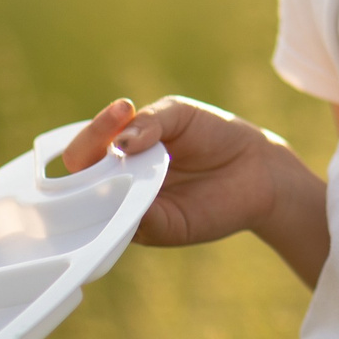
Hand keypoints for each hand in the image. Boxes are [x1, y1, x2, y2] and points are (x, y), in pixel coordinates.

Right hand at [61, 96, 287, 249]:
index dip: (95, 130)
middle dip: (91, 155)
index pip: (86, 145)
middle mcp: (121, 181)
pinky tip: (141, 194)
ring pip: (100, 205)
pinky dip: (130, 212)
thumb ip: (149, 121)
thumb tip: (119, 143)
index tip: (123, 109)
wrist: (258, 167)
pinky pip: (131, 226)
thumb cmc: (215, 135)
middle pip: (81, 177)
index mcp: (120, 150)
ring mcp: (136, 207)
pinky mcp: (158, 229)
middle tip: (118, 143)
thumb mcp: (180, 114)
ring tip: (127, 164)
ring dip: (107, 186)